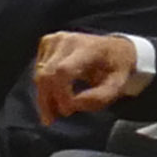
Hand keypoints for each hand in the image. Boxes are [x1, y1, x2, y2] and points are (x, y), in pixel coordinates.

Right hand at [35, 30, 155, 121]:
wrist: (116, 50)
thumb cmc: (117, 69)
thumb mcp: (118, 85)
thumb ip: (98, 98)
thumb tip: (73, 105)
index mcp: (89, 48)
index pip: (63, 71)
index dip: (60, 93)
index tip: (68, 110)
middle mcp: (68, 40)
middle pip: (46, 74)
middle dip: (48, 100)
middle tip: (53, 118)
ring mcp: (56, 39)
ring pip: (39, 74)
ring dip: (44, 96)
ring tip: (53, 111)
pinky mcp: (48, 42)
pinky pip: (38, 69)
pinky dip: (44, 86)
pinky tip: (55, 93)